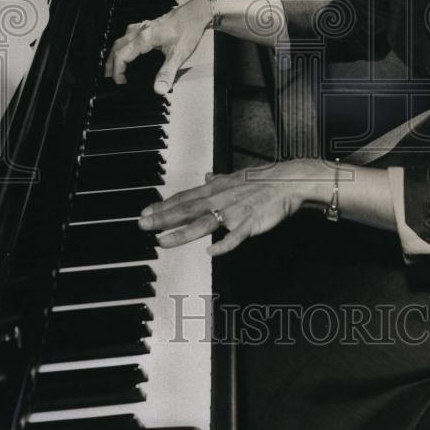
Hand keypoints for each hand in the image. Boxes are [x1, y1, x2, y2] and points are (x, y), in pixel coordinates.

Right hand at [104, 0, 210, 94]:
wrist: (198, 12)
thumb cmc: (189, 29)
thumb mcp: (179, 55)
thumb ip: (168, 73)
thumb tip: (159, 89)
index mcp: (144, 38)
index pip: (121, 56)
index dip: (117, 71)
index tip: (119, 82)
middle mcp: (141, 30)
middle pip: (117, 46)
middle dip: (111, 63)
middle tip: (109, 76)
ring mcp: (145, 26)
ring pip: (122, 39)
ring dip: (116, 52)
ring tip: (114, 64)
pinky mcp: (150, 24)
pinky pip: (130, 34)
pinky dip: (125, 44)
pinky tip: (130, 47)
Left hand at [138, 160, 331, 255]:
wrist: (288, 182)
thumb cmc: (263, 180)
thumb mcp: (236, 176)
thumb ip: (219, 180)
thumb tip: (207, 177)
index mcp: (216, 189)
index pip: (184, 198)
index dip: (163, 205)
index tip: (145, 212)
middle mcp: (220, 199)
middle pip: (187, 210)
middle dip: (163, 218)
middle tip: (142, 225)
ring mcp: (234, 212)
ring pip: (203, 224)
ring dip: (181, 233)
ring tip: (161, 242)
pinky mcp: (249, 223)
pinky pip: (235, 236)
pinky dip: (223, 244)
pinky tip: (211, 252)